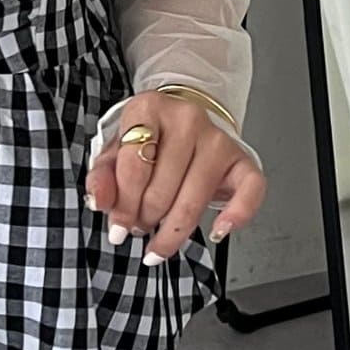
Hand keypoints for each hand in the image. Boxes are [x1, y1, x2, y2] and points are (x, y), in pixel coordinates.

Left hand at [84, 90, 266, 263]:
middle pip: (163, 188)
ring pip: (195, 199)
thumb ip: (102, 177)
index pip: (134, 167)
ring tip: (161, 240)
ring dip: (174, 231)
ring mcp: (218, 139)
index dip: (123, 206)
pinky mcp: (242, 158)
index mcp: (148, 110)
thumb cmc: (147, 138)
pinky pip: (250, 190)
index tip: (118, 228)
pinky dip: (237, 215)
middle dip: (146, 219)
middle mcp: (187, 119)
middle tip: (139, 227)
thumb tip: (99, 201)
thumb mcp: (114, 151)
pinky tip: (218, 231)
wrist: (181, 118)